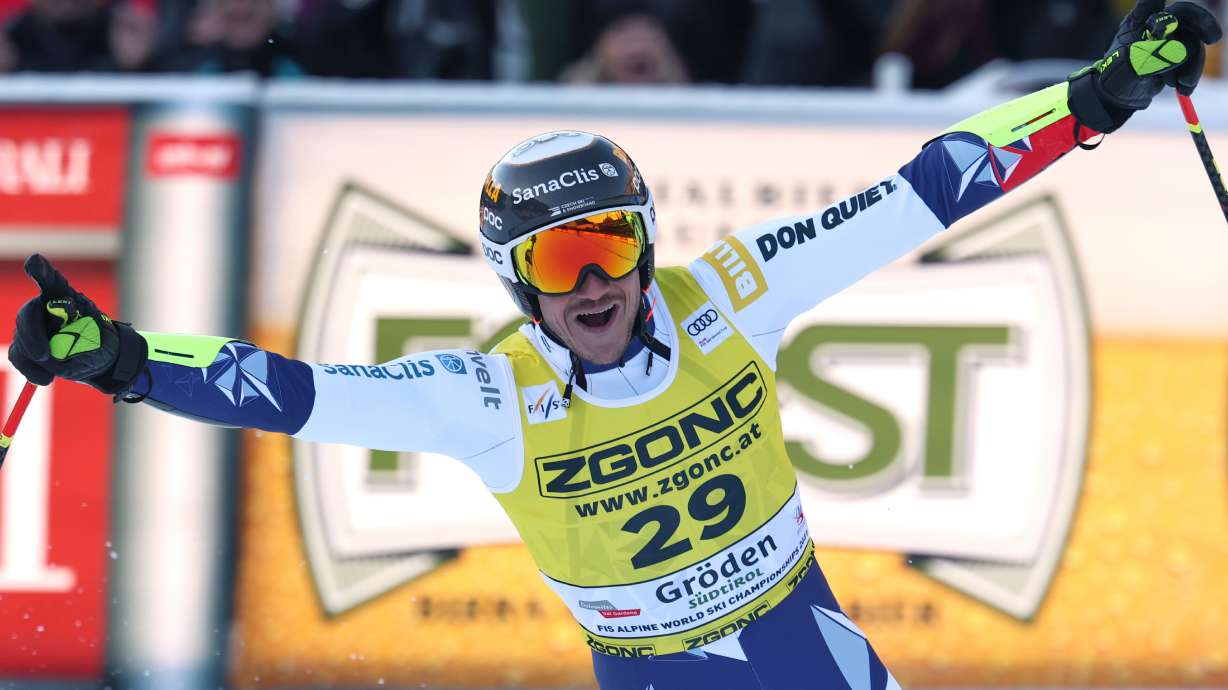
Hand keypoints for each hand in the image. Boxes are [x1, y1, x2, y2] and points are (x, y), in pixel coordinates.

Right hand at [7, 255, 143, 393]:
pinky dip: (30, 369)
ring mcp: (33, 325)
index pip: (51, 280)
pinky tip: (43, 379)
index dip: (41, 271)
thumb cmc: (102, 342)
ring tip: (53, 373)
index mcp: (65, 297)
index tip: (35, 262)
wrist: (101, 360)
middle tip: (45, 356)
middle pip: (28, 314)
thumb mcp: (101, 340)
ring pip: (21, 338)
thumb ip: (79, 342)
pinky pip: (19, 355)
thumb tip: (53, 353)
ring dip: (34, 358)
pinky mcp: (26, 344)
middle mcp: (45, 307)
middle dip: (33, 336)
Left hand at [1069, 0, 1221, 132]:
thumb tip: (1176, 49)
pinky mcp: (1177, 53)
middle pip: (1186, 13)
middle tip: (1214, 38)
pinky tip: (1183, 88)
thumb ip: (1151, 53)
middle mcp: (1156, 24)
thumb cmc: (1116, 76)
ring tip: (1181, 86)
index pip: (1152, 0)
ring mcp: (1169, 37)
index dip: (1159, 0)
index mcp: (1140, 19)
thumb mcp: (1129, 65)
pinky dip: (1191, 74)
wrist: (1119, 95)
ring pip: (1192, 41)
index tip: (1169, 13)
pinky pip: (1193, 58)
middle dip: (1202, 23)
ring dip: (1192, 65)